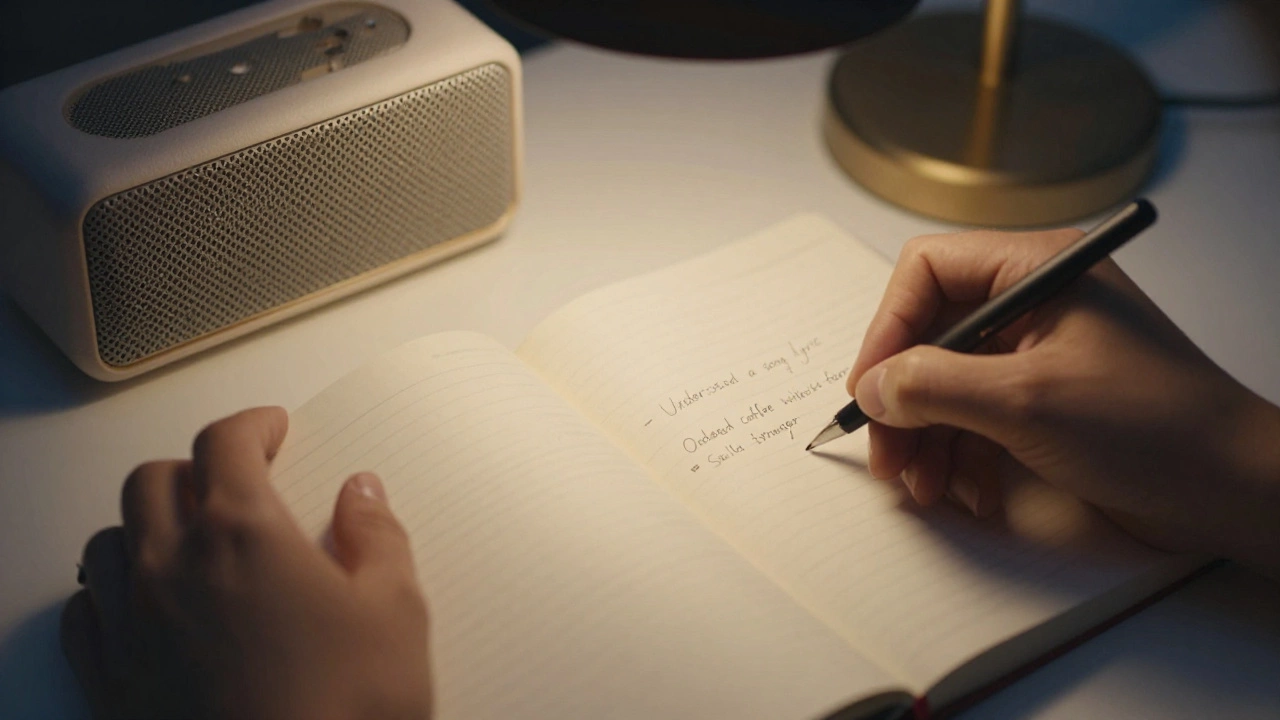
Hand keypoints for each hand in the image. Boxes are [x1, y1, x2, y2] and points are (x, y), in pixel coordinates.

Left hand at [61, 407, 431, 719]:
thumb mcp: (396, 613)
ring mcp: (131, 626)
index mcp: (242, 533)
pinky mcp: (111, 683)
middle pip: (152, 480)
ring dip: (143, 525)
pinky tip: (137, 603)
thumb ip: (379, 536)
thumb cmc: (340, 712)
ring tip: (182, 538)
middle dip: (193, 467)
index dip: (252, 424)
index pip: (225, 442)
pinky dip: (107, 593)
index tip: (271, 429)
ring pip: (108, 541)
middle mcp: (172, 567)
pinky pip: (84, 613)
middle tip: (233, 479)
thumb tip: (363, 493)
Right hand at [847, 229, 1279, 573]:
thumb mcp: (1028, 403)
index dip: (888, 329)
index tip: (870, 389)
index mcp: (1037, 269)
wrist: (1234, 489)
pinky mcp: (1045, 400)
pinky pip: (977, 416)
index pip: (927, 272)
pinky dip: (963, 455)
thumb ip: (937, 386)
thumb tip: (873, 385)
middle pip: (930, 334)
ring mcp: (1040, 352)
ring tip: (925, 486)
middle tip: (887, 453)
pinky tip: (970, 492)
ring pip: (948, 382)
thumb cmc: (1157, 428)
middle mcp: (1034, 302)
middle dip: (904, 400)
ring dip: (928, 437)